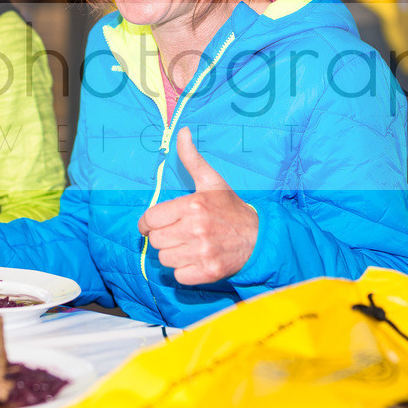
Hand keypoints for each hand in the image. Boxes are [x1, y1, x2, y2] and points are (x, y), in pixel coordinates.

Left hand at [138, 127, 257, 284]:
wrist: (259, 238)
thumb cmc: (230, 208)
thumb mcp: (211, 181)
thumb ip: (192, 158)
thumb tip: (182, 132)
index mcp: (193, 205)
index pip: (150, 219)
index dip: (148, 222)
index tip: (154, 224)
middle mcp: (196, 229)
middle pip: (155, 240)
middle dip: (163, 237)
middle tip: (179, 232)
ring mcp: (203, 252)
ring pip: (165, 259)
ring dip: (173, 254)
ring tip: (189, 245)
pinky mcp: (208, 272)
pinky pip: (178, 275)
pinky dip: (184, 270)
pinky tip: (196, 258)